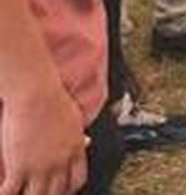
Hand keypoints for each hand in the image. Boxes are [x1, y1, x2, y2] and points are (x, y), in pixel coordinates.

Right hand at [0, 78, 88, 194]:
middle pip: (57, 192)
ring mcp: (41, 168)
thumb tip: (85, 140)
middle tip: (39, 194)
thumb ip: (77, 136)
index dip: (69, 189)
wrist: (37, 94)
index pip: (77, 179)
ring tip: (20, 194)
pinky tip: (3, 193)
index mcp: (75, 150)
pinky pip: (11, 193)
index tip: (62, 190)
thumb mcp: (73, 120)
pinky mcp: (20, 168)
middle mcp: (61, 162)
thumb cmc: (52, 100)